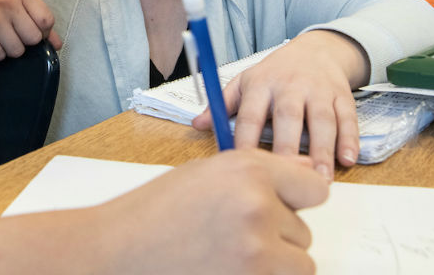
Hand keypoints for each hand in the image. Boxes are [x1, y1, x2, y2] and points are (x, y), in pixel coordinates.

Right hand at [0, 0, 60, 59]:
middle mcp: (6, 2)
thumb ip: (37, 21)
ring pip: (17, 50)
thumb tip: (57, 44)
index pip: (46, 20)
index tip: (29, 31)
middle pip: (33, 38)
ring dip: (8, 49)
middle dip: (24, 42)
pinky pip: (0, 55)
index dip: (42, 32)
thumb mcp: (13, 5)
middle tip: (10, 35)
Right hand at [98, 149, 328, 273]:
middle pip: (305, 231)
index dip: (297, 200)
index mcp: (248, 170)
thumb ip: (260, 172)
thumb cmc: (155, 212)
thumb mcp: (206, 175)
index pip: (315, 187)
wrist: (118, 250)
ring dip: (273, 265)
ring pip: (300, 264)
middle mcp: (259, 206)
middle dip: (276, 237)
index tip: (281, 207)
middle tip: (228, 235)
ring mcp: (257, 250)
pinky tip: (224, 269)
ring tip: (227, 255)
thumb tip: (305, 169)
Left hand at [192, 31, 368, 178]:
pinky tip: (347, 160)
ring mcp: (319, 90)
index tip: (244, 164)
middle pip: (289, 117)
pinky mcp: (342, 96)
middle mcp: (290, 86)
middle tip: (289, 176)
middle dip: (288, 147)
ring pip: (322, 120)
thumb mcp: (245, 82)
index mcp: (261, 85)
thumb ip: (223, 105)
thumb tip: (196, 124)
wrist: (315, 50)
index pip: (251, 114)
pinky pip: (347, 118)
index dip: (246, 139)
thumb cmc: (274, 74)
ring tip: (320, 178)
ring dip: (322, 150)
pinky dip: (349, 139)